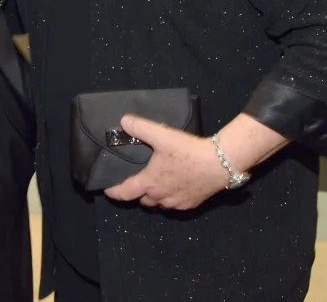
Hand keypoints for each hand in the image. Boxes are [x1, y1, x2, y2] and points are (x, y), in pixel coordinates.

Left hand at [104, 114, 228, 209]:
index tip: (107, 190)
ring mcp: (177, 203)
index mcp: (150, 182)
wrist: (219, 163)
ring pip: (159, 204)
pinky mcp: (191, 204)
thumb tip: (123, 121)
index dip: (114, 192)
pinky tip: (174, 187)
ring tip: (155, 183)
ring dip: (154, 196)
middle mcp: (161, 197)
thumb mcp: (161, 135)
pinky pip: (175, 205)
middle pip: (143, 200)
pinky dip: (170, 198)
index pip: (125, 193)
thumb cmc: (188, 151)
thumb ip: (140, 127)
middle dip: (137, 193)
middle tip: (136, 181)